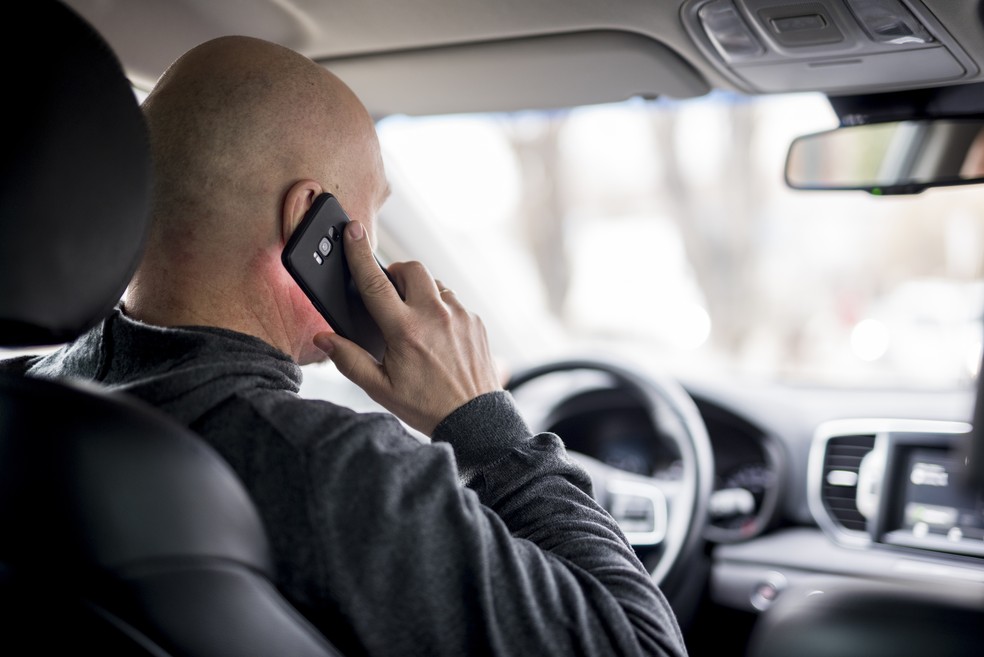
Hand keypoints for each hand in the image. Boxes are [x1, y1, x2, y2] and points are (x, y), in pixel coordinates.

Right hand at [313, 220, 501, 435]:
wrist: (473, 418)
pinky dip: (440, 309)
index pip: (374, 282)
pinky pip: (453, 301)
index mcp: (405, 330)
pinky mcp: (475, 321)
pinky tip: (436, 334)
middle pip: (410, 268)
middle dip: (395, 273)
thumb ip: (348, 359)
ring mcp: (459, 315)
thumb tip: (323, 337)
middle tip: (388, 295)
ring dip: (419, 293)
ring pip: (434, 284)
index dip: (359, 254)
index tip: (352, 231)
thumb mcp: (380, 388)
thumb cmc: (425, 404)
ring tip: (414, 321)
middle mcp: (434, 316)